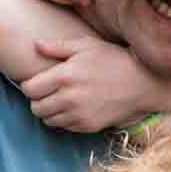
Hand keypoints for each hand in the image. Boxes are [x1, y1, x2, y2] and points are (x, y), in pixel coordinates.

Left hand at [23, 38, 151, 131]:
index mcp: (64, 76)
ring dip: (49, 111)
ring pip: (47, 120)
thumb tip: (35, 45)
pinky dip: (64, 119)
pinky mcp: (87, 126)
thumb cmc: (113, 59)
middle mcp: (68, 98)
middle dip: (38, 100)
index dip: (30, 85)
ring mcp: (78, 115)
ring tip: (60, 100)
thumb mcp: (86, 45)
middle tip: (48, 92)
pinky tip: (74, 107)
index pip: (29, 89)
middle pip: (35, 108)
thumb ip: (57, 46)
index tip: (38, 81)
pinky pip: (64, 127)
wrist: (141, 82)